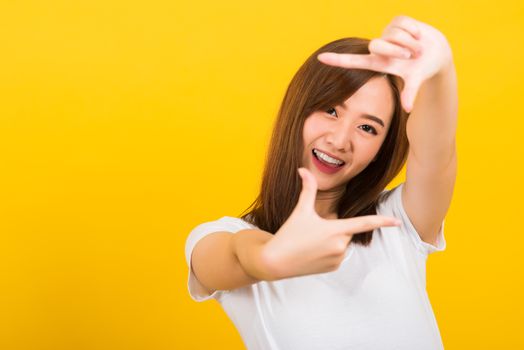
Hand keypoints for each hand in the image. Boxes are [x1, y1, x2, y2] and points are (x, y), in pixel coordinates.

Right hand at [261, 167, 400, 278]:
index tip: (398, 222)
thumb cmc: (288, 234)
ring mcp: (337, 259)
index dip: (383, 222)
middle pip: (347, 231)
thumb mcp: (300, 210)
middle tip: (314, 231)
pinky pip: (337, 255)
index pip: (364, 223)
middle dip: (335, 228)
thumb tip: (302, 170)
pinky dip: (328, 252)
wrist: (275, 261)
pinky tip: (312, 253)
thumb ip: (307, 189)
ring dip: (332, 240)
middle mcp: (340, 246)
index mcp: (336, 230)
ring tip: (310, 243)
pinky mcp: (333, 268)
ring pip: (342, 243)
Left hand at [317, 15, 453, 112]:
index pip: (353, 61)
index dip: (337, 60)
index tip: (320, 58)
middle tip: (412, 55)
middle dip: (397, 49)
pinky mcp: (397, 21)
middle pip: (378, 45)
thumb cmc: (422, 68)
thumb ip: (409, 93)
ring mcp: (387, 33)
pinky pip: (403, 23)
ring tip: (417, 48)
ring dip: (411, 42)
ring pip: (394, 34)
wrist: (437, 52)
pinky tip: (419, 35)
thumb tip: (408, 109)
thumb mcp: (415, 80)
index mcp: (378, 62)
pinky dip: (415, 31)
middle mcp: (379, 47)